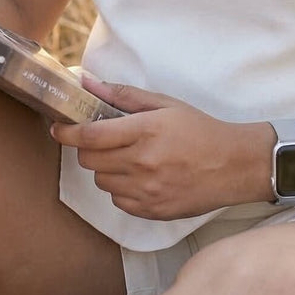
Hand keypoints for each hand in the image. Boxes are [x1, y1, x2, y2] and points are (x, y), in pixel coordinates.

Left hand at [50, 74, 262, 219]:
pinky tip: (142, 177)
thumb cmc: (201, 130)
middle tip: (104, 141)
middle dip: (90, 148)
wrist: (235, 165)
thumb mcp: (165, 104)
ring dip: (107, 169)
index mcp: (145, 131)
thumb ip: (123, 96)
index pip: (90, 135)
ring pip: (102, 181)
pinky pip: (119, 201)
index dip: (67, 132)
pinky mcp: (152, 210)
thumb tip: (87, 83)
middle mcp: (143, 163)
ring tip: (130, 159)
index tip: (59, 129)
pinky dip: (122, 189)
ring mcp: (147, 190)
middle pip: (90, 160)